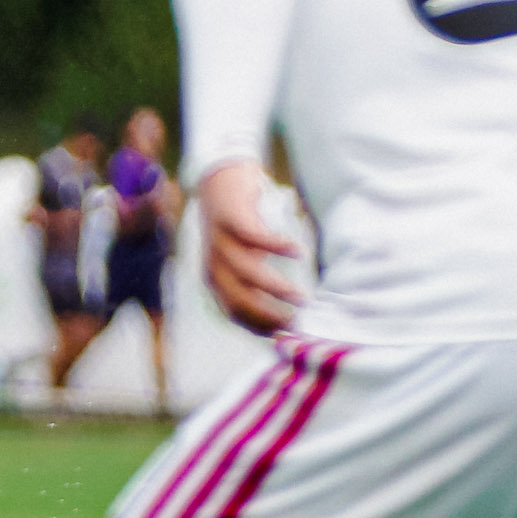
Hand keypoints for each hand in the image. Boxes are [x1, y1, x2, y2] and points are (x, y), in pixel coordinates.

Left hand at [196, 162, 302, 334]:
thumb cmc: (239, 226)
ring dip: (275, 288)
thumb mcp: (243, 258)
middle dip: (268, 315)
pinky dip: (276, 246)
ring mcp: (220, 242)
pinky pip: (254, 237)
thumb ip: (256, 281)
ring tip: (302, 298)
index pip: (234, 312)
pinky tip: (298, 251)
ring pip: (247, 273)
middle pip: (239, 298)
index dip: (258, 326)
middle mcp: (214, 264)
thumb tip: (286, 308)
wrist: (219, 181)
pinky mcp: (231, 219)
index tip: (285, 336)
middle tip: (298, 324)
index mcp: (216, 278)